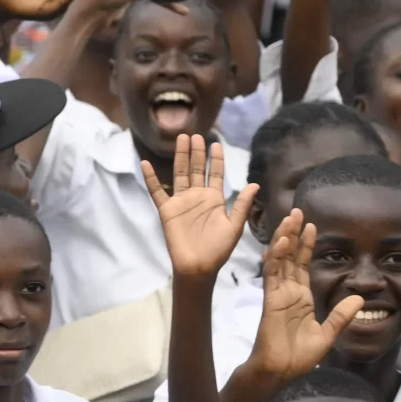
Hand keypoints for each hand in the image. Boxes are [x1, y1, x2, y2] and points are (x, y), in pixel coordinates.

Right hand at [145, 133, 257, 281]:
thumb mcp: (235, 226)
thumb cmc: (218, 249)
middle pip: (196, 169)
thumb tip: (255, 184)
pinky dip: (151, 178)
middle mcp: (198, 196)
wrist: (198, 267)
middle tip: (196, 134)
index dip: (216, 159)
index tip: (216, 143)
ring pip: (180, 174)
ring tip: (181, 139)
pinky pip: (157, 191)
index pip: (216, 174)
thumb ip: (242, 204)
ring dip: (180, 157)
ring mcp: (181, 202)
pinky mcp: (167, 210)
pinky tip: (145, 163)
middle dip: (197, 152)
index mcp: (215, 199)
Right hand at [246, 208, 363, 385]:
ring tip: (289, 218)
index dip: (306, 246)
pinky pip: (273, 274)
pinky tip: (281, 241)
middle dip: (294, 234)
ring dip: (284, 238)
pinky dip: (276, 256)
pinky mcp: (271, 299)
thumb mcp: (327, 335)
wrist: (280, 372)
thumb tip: (359, 298)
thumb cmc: (298, 358)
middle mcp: (288, 292)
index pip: (303, 266)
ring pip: (280, 260)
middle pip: (290, 257)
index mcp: (300, 299)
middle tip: (297, 212)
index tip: (311, 227)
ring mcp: (278, 294)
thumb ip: (341, 316)